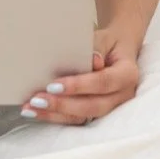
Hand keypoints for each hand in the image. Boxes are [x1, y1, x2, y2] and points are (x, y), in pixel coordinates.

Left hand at [21, 26, 140, 125]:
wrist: (119, 50)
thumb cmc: (110, 43)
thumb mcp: (105, 38)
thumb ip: (97, 47)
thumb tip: (91, 60)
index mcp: (128, 75)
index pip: (103, 82)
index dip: (79, 86)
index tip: (54, 85)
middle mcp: (123, 96)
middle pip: (93, 106)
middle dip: (63, 105)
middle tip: (38, 100)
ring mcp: (111, 108)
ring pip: (83, 118)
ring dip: (55, 115)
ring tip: (31, 108)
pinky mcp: (98, 114)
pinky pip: (77, 120)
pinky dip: (56, 117)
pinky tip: (36, 112)